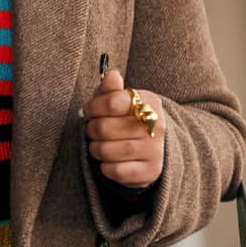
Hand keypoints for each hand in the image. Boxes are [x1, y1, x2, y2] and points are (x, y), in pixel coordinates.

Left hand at [83, 65, 165, 190]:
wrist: (155, 147)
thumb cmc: (129, 119)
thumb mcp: (122, 100)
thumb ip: (112, 88)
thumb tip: (111, 75)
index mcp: (148, 103)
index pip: (112, 102)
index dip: (93, 107)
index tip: (90, 111)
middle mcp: (155, 126)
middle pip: (104, 128)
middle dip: (91, 130)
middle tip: (93, 130)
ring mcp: (154, 150)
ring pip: (107, 151)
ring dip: (96, 149)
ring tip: (100, 145)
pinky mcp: (150, 171)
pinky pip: (115, 171)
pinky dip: (106, 167)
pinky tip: (110, 160)